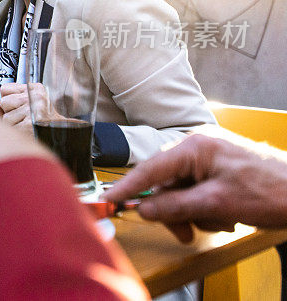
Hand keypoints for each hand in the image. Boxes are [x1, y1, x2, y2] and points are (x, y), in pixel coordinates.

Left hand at [0, 82, 60, 137]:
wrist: (60, 132)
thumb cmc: (46, 118)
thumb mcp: (34, 100)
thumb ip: (16, 97)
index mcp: (35, 88)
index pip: (5, 89)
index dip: (8, 99)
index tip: (17, 105)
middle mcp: (34, 97)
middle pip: (4, 102)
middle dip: (10, 112)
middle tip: (23, 116)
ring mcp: (31, 111)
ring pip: (6, 118)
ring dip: (14, 124)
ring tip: (26, 124)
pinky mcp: (28, 125)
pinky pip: (12, 128)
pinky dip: (17, 132)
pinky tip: (27, 130)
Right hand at [102, 133, 286, 242]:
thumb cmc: (270, 191)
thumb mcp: (216, 203)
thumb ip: (175, 205)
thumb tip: (144, 209)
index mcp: (194, 148)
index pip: (150, 169)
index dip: (127, 188)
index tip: (109, 200)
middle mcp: (198, 149)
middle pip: (165, 183)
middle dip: (173, 210)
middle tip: (183, 231)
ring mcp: (209, 159)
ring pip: (180, 191)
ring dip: (192, 212)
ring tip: (217, 222)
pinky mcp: (218, 170)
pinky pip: (196, 191)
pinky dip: (204, 208)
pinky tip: (223, 216)